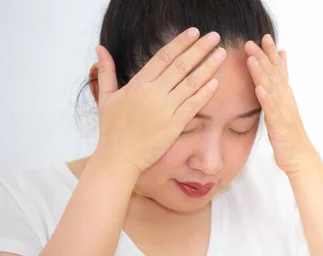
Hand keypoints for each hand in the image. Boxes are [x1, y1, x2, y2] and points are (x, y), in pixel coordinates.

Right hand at [93, 28, 226, 173]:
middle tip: (215, 36)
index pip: (163, 57)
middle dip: (200, 49)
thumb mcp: (105, 97)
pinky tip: (216, 82)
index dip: (180, 43)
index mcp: (138, 84)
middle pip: (181, 65)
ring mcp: (165, 109)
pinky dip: (205, 93)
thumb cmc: (112, 129)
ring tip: (222, 54)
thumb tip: (100, 49)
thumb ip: (106, 71)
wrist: (118, 158)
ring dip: (208, 67)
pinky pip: (193, 106)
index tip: (194, 32)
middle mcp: (153, 93)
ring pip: (191, 83)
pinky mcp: (174, 125)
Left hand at [244, 34, 313, 173]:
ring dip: (261, 73)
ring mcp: (283, 110)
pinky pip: (272, 109)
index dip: (271, 53)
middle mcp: (285, 98)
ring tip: (251, 59)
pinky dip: (266, 98)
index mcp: (285, 94)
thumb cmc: (289, 131)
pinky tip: (259, 89)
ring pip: (271, 88)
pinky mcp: (279, 124)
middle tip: (252, 42)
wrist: (298, 155)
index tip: (264, 37)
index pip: (279, 69)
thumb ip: (282, 86)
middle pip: (274, 74)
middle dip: (263, 57)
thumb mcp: (285, 106)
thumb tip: (282, 70)